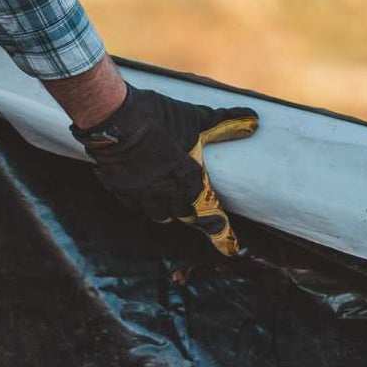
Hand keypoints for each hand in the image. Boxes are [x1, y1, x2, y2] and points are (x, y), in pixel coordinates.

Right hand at [70, 85, 259, 256]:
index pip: (208, 212)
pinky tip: (139, 192)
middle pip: (182, 214)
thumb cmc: (158, 117)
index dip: (220, 231)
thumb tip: (254, 119)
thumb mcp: (194, 118)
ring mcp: (139, 193)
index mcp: (187, 179)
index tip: (229, 249)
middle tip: (194, 206)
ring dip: (166, 211)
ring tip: (168, 201)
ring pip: (156, 214)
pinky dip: (138, 202)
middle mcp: (164, 192)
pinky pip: (131, 204)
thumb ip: (224, 123)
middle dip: (190, 212)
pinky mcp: (117, 188)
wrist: (112, 117)